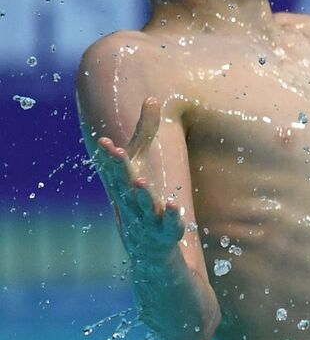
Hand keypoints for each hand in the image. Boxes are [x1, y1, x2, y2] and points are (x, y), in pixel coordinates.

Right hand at [90, 97, 186, 262]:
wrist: (145, 243)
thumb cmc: (140, 192)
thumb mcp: (142, 161)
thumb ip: (146, 130)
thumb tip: (152, 97)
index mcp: (124, 181)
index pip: (115, 166)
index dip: (110, 154)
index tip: (104, 141)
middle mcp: (131, 199)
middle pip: (123, 184)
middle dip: (119, 169)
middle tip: (116, 153)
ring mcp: (147, 216)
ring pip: (143, 206)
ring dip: (142, 194)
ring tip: (141, 182)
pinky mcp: (165, 231)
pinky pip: (168, 224)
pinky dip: (171, 216)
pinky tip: (175, 206)